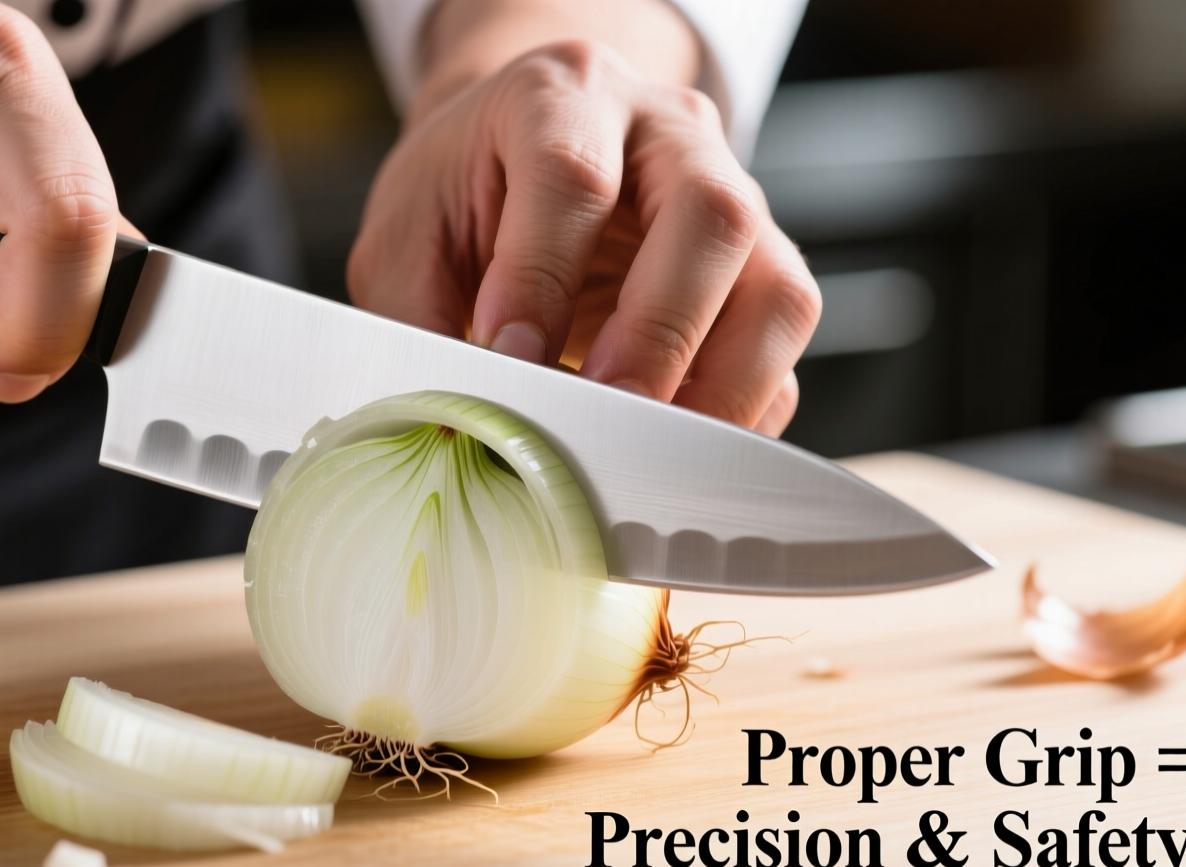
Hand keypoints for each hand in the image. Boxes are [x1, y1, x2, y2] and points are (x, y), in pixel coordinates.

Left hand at [349, 32, 818, 436]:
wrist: (512, 162)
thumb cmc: (463, 196)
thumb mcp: (407, 237)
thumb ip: (418, 317)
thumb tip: (447, 421)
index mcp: (564, 97)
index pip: (573, 175)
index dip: (542, 278)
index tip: (509, 360)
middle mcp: (668, 133)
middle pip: (711, 215)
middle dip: (659, 335)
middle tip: (604, 412)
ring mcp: (734, 197)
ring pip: (778, 287)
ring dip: (721, 386)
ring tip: (650, 449)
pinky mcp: (760, 271)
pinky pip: (777, 351)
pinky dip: (740, 411)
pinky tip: (679, 447)